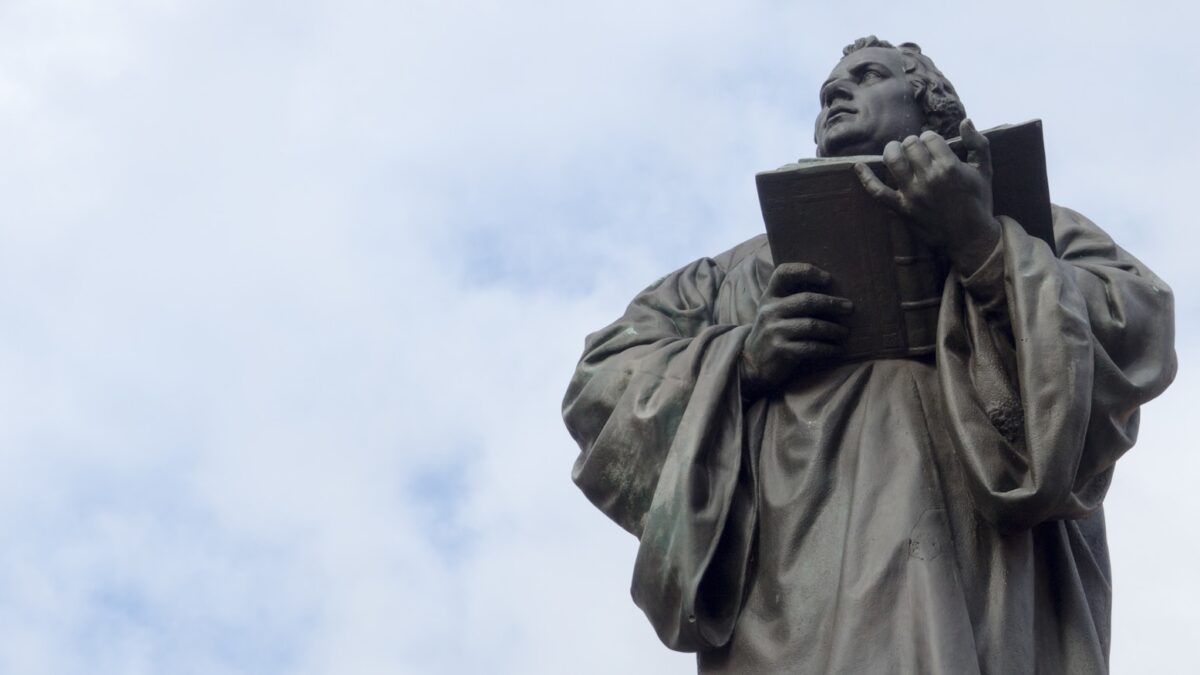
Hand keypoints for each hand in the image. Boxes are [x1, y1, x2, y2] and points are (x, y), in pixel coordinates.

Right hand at [741, 263, 852, 398]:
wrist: (751, 363)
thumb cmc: (772, 332)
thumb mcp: (774, 312)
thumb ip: (792, 299)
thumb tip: (832, 291)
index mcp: (769, 297)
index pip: (783, 273)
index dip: (806, 271)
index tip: (828, 278)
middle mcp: (770, 311)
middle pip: (806, 300)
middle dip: (832, 303)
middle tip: (850, 308)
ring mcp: (774, 330)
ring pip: (812, 325)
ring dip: (833, 329)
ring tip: (845, 332)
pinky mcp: (781, 350)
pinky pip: (811, 346)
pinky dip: (827, 348)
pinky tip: (836, 349)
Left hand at [854, 118, 1000, 275]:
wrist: (970, 238)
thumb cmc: (978, 201)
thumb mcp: (985, 170)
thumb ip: (977, 143)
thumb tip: (965, 121)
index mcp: (949, 167)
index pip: (929, 137)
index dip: (930, 138)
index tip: (934, 146)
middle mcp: (928, 178)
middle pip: (910, 145)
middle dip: (913, 144)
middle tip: (917, 151)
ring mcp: (912, 194)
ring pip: (893, 160)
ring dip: (893, 151)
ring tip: (897, 151)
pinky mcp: (901, 208)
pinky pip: (877, 191)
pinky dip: (865, 178)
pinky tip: (857, 166)